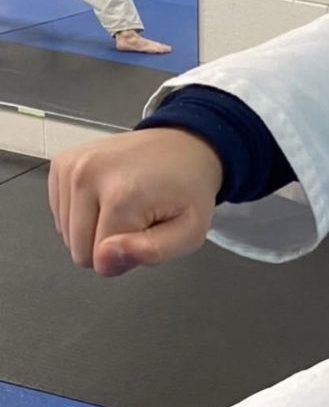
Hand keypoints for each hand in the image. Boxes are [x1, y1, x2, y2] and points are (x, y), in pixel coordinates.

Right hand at [48, 127, 223, 276]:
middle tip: (140, 218)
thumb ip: (152, 252)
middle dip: (110, 243)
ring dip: (96, 227)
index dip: (127, 255)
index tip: (149, 230)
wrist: (184, 146)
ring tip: (128, 204)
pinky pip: (60, 214)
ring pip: (66, 234)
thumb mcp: (190, 233)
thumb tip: (104, 260)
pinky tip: (109, 194)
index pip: (100, 261)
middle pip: (79, 249)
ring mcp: (71, 166)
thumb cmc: (189, 191)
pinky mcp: (62, 163)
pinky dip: (85, 212)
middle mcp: (87, 176)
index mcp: (120, 195)